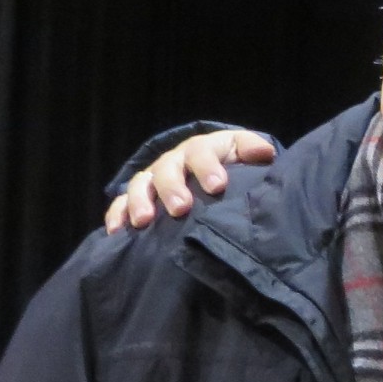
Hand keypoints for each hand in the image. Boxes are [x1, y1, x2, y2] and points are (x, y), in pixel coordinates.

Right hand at [104, 129, 276, 232]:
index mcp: (201, 150)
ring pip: (140, 185)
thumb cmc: (231, 166)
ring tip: (144, 221)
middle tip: (180, 208)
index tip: (217, 186)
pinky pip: (121, 203)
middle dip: (172, 188)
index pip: (202, 152)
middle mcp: (174, 161)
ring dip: (140, 202)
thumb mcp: (243, 155)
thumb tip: (265, 152)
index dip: (208, 167)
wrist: (211, 171)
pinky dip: (117, 215)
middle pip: (168, 169)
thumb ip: (252, 151)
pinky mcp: (139, 196)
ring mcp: (154, 179)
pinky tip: (117, 231)